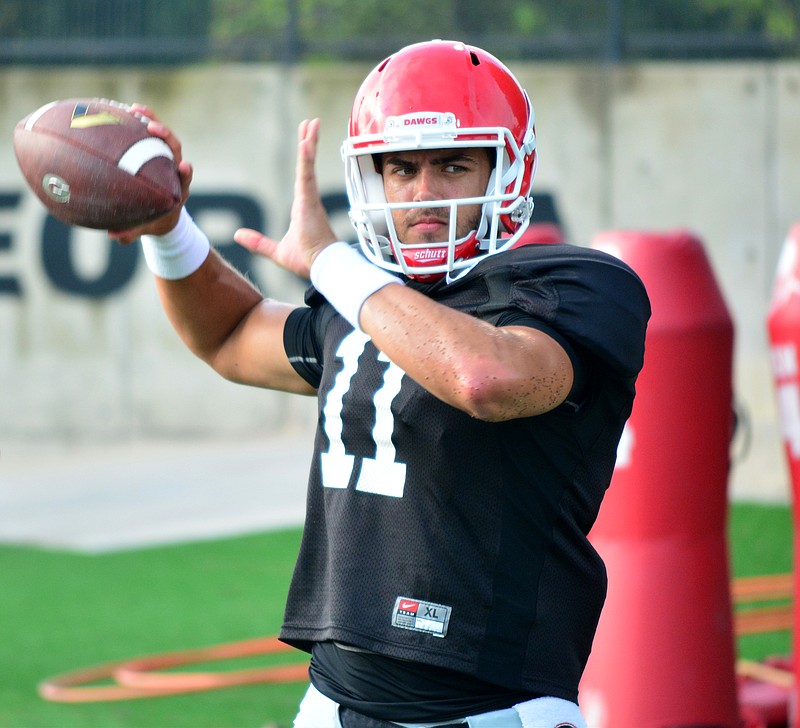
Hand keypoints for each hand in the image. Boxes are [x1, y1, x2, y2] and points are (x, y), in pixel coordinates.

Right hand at [109, 104, 192, 243]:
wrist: (162, 213)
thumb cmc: (154, 222)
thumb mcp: (144, 229)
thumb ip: (131, 233)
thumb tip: (112, 236)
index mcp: (178, 189)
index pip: (186, 177)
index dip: (186, 171)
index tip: (184, 166)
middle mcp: (173, 169)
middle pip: (176, 149)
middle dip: (167, 136)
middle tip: (152, 126)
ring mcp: (165, 157)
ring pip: (162, 135)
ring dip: (151, 119)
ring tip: (134, 108)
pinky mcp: (153, 150)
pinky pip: (145, 133)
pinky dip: (135, 122)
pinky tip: (118, 111)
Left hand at [234, 118, 336, 278]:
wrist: (321, 267)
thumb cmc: (307, 261)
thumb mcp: (276, 251)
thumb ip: (258, 242)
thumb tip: (238, 235)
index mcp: (303, 208)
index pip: (302, 177)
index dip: (304, 158)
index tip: (305, 142)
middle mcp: (308, 200)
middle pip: (307, 165)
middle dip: (308, 143)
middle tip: (311, 123)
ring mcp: (310, 199)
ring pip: (308, 165)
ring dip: (309, 143)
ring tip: (312, 123)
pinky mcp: (310, 201)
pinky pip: (307, 175)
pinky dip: (306, 158)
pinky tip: (305, 143)